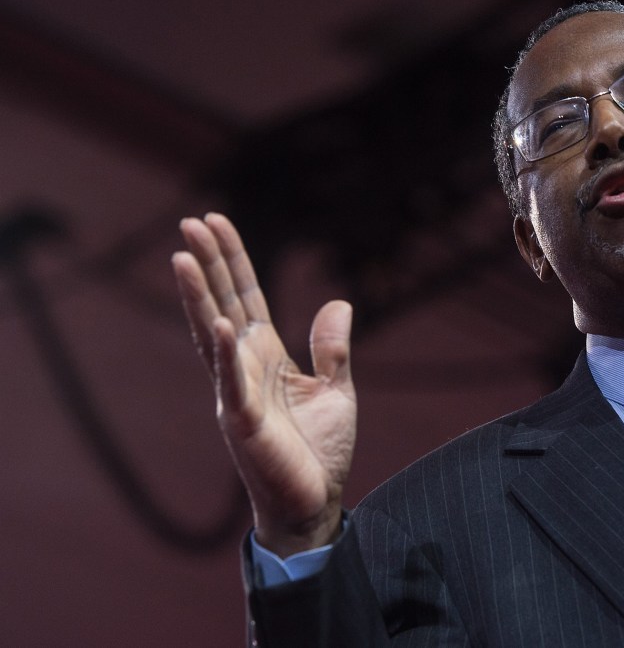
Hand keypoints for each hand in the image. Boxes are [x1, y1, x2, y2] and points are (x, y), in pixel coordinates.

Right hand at [172, 213, 356, 557]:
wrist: (313, 502)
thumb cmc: (319, 450)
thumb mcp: (335, 388)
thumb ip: (331, 347)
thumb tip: (339, 301)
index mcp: (265, 356)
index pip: (245, 297)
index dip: (233, 260)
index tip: (216, 222)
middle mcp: (243, 368)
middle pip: (221, 304)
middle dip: (209, 264)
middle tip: (190, 222)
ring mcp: (238, 393)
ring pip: (213, 336)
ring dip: (199, 298)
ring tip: (184, 257)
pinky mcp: (244, 422)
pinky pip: (232, 383)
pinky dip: (225, 354)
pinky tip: (218, 322)